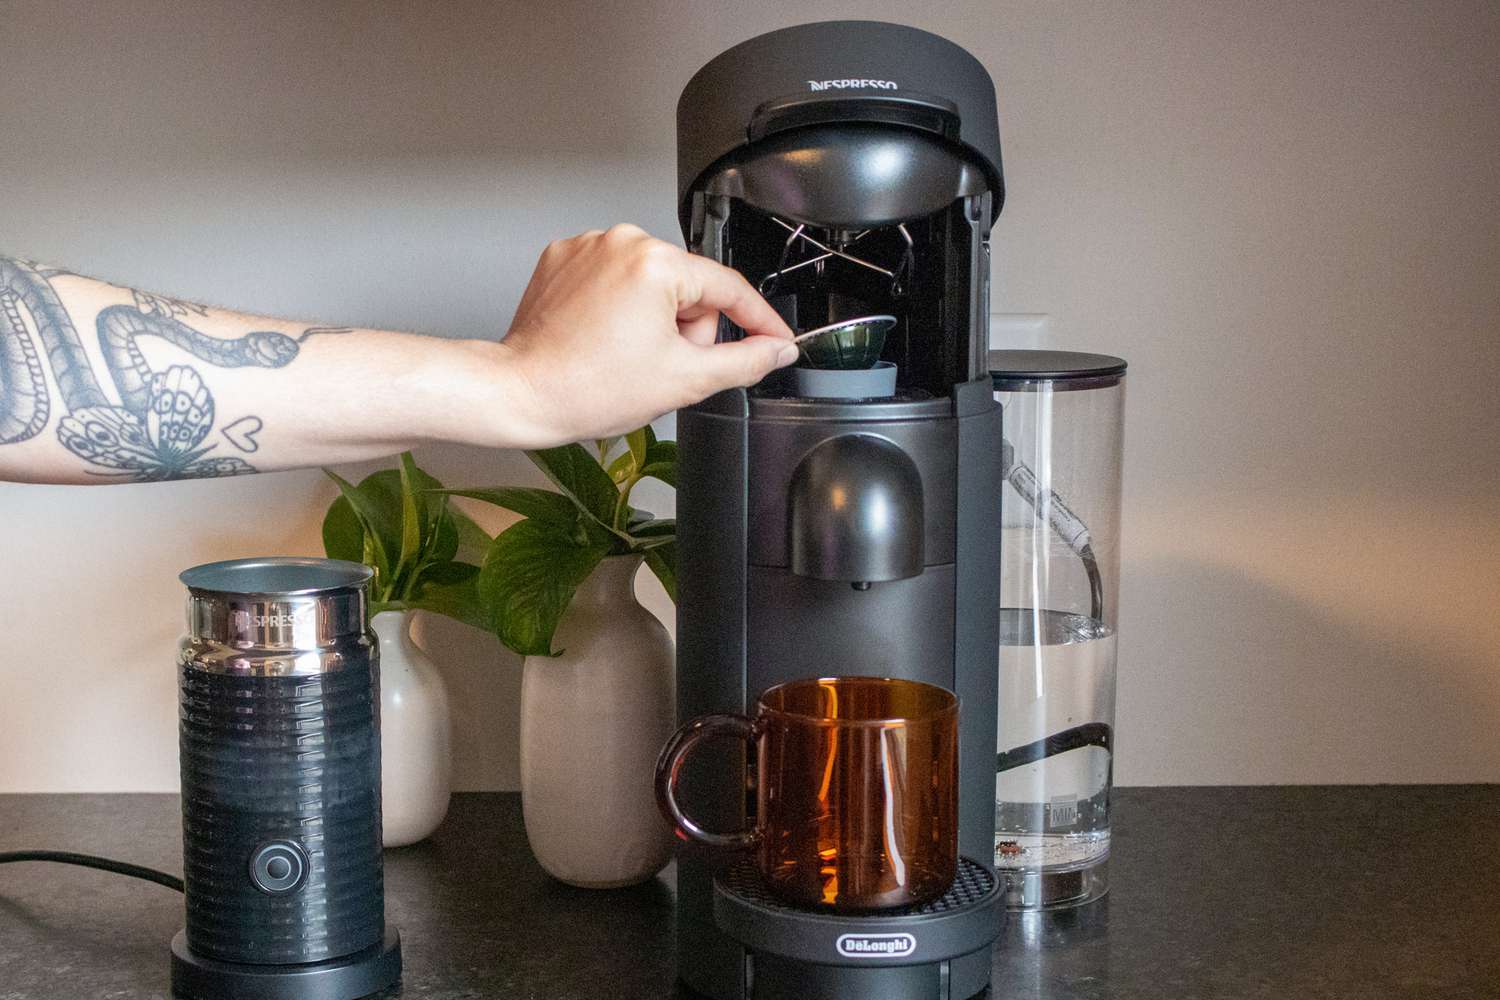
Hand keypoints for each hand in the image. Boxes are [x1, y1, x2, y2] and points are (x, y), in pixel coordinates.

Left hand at [491, 224, 795, 446]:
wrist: (521, 393)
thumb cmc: (587, 388)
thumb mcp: (684, 380)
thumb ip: (744, 361)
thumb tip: (775, 350)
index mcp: (656, 264)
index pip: (729, 288)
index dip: (760, 321)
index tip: (777, 340)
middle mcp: (622, 242)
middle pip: (689, 288)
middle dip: (686, 330)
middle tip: (660, 366)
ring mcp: (589, 246)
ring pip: (653, 284)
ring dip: (653, 320)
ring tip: (624, 355)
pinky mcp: (564, 258)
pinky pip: (615, 280)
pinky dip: (618, 308)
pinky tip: (602, 337)